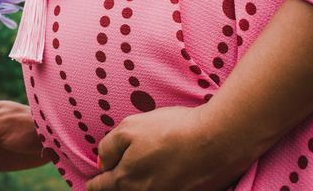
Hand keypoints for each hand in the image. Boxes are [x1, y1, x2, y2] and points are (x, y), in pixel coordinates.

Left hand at [86, 106, 254, 190]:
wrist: (218, 140)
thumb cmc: (171, 130)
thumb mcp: (129, 128)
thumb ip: (108, 147)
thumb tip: (102, 163)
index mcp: (125, 181)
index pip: (100, 188)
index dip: (95, 181)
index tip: (94, 180)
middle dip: (116, 185)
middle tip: (115, 176)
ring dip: (139, 184)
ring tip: (144, 169)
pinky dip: (161, 185)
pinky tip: (167, 172)